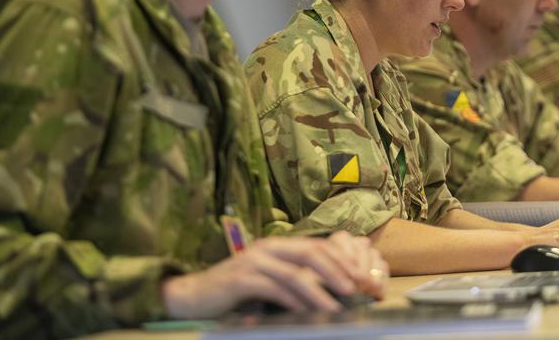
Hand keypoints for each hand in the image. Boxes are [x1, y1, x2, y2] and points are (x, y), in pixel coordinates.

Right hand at [162, 232, 387, 318]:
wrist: (195, 295)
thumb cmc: (237, 292)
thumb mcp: (271, 281)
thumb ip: (296, 281)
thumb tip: (334, 293)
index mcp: (280, 246)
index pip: (320, 246)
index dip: (344, 261)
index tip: (364, 278)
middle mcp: (269, 248)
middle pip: (312, 253)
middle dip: (339, 271)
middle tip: (357, 289)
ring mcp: (254, 262)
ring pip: (295, 272)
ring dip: (319, 291)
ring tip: (336, 306)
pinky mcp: (240, 279)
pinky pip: (272, 287)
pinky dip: (291, 300)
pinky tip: (304, 312)